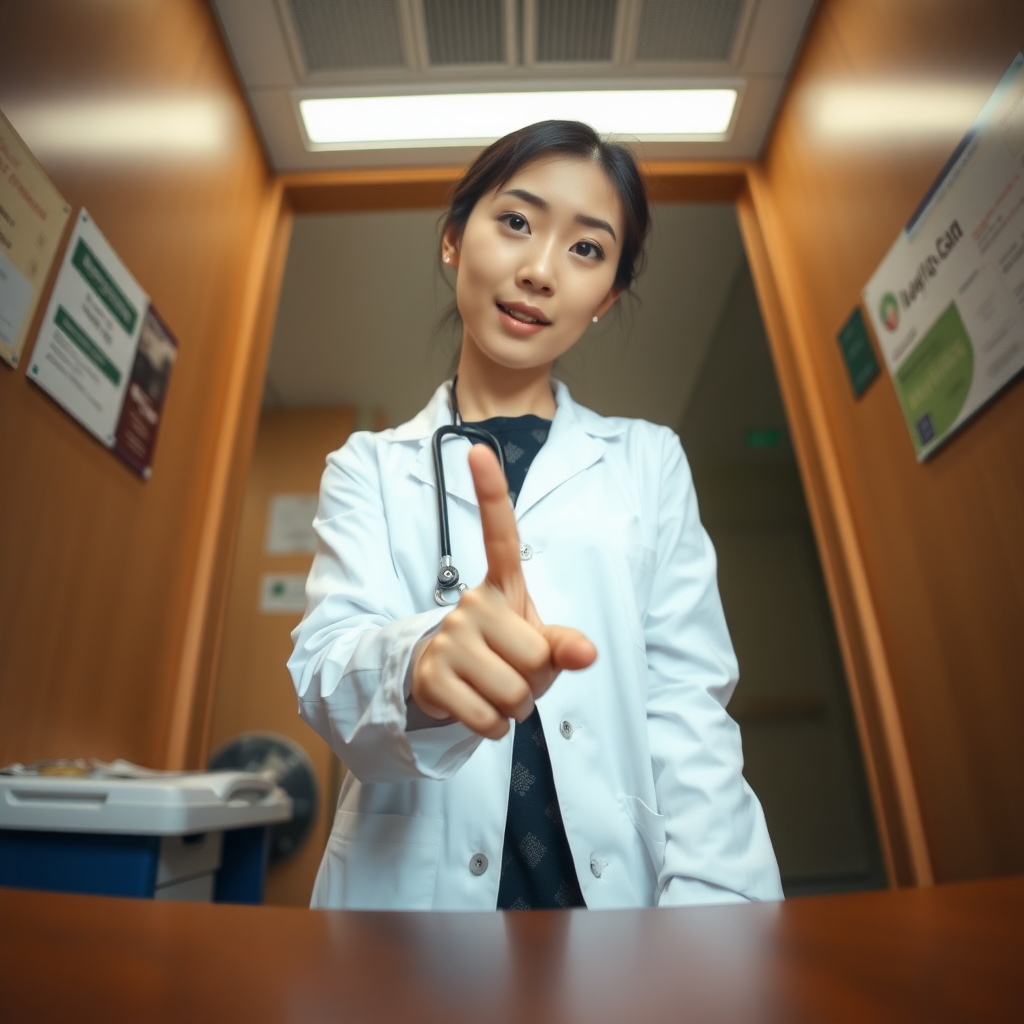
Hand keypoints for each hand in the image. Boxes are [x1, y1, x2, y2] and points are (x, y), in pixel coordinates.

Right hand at [411, 444, 596, 738]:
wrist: (447, 686)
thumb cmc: (503, 656)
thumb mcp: (538, 644)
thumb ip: (563, 644)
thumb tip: (586, 653)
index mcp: (500, 586)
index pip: (499, 533)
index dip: (490, 491)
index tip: (476, 447)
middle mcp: (470, 603)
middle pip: (533, 654)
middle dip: (535, 680)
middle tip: (515, 673)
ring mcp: (448, 638)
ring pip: (512, 691)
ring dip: (516, 706)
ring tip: (497, 691)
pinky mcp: (432, 676)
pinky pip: (487, 717)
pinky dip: (495, 726)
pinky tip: (481, 710)